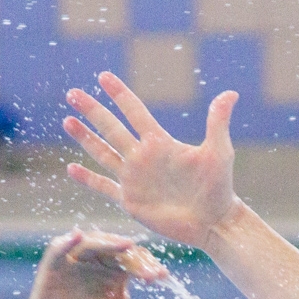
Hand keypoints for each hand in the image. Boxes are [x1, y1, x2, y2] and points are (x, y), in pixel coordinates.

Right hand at [20, 231, 189, 298]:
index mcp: (117, 269)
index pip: (136, 260)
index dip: (149, 267)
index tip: (163, 277)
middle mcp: (97, 259)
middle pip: (118, 249)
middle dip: (135, 258)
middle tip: (149, 271)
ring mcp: (74, 258)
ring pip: (93, 242)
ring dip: (109, 243)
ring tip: (126, 245)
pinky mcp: (53, 263)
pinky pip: (58, 247)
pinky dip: (66, 241)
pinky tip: (77, 235)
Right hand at [63, 71, 241, 248]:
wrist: (213, 222)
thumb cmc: (219, 187)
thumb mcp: (219, 152)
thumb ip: (218, 123)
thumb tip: (231, 94)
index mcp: (160, 143)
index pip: (135, 112)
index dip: (119, 95)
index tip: (103, 76)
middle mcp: (143, 157)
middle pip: (111, 128)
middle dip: (92, 111)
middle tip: (72, 93)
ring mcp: (134, 179)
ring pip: (103, 153)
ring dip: (85, 138)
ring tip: (67, 120)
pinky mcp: (131, 201)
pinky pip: (104, 187)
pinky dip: (88, 179)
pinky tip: (71, 169)